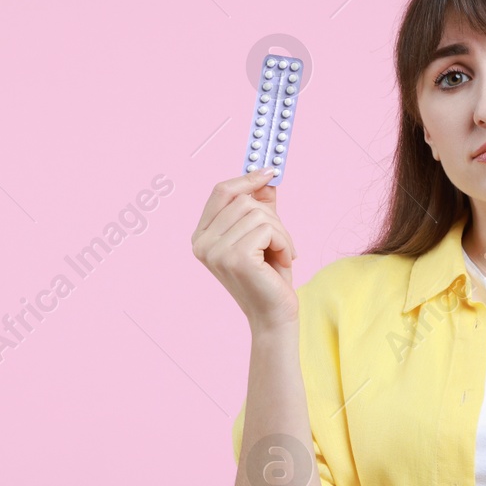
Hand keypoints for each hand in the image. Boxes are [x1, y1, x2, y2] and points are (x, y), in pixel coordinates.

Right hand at [191, 169, 298, 331]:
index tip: (271, 170)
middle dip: (272, 217)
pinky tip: (282, 262)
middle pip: (244, 200)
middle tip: (281, 241)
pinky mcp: (235, 259)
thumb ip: (260, 205)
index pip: (221, 191)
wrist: (274, 314)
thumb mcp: (263, 234)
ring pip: (258, 213)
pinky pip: (268, 229)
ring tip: (281, 254)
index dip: (247, 178)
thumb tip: (265, 173)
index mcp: (202, 236)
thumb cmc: (269, 275)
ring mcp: (215, 251)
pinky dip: (284, 242)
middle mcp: (202, 243)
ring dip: (281, 232)